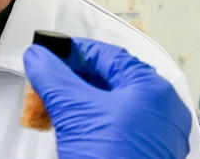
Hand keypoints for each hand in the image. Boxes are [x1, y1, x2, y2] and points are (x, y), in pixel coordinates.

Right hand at [23, 37, 190, 158]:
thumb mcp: (73, 110)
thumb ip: (52, 76)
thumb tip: (39, 57)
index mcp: (153, 90)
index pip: (107, 55)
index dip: (73, 51)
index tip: (50, 53)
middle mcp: (160, 110)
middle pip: (109, 78)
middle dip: (73, 78)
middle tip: (48, 78)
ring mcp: (154, 134)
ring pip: (111, 103)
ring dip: (78, 100)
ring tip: (53, 104)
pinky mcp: (143, 152)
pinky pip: (115, 125)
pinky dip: (89, 120)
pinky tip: (69, 125)